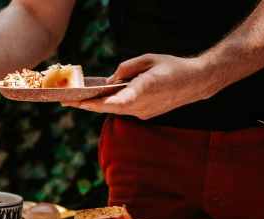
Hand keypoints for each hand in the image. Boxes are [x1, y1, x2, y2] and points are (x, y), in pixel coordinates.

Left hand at [62, 54, 224, 119]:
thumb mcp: (149, 59)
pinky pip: (124, 109)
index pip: (115, 102)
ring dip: (98, 105)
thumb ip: (127, 68)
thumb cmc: (172, 67)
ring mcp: (143, 113)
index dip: (96, 104)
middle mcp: (141, 106)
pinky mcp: (145, 115)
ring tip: (78, 99)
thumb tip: (110, 78)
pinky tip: (101, 98)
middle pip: (109, 108)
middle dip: (88, 105)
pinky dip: (112, 103)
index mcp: (142, 91)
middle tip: (68, 102)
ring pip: (115, 110)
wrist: (195, 83)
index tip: (80, 103)